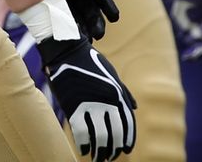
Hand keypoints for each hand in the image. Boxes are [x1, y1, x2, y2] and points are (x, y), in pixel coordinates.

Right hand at [39, 36, 136, 160]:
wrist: (66, 50)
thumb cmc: (89, 61)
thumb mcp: (112, 73)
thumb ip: (124, 92)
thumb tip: (135, 108)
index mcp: (118, 95)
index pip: (127, 125)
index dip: (127, 140)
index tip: (125, 150)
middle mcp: (107, 102)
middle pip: (114, 134)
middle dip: (113, 149)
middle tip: (110, 158)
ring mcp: (90, 104)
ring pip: (98, 136)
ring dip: (99, 151)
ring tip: (98, 159)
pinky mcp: (73, 105)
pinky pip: (81, 131)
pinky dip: (83, 144)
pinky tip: (84, 150)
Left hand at [51, 0, 119, 40]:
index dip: (108, 6)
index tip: (115, 18)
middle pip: (89, 10)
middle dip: (96, 23)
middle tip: (99, 35)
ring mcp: (65, 2)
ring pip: (79, 19)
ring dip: (85, 30)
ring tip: (88, 41)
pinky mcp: (54, 11)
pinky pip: (66, 23)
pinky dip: (71, 31)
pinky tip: (74, 40)